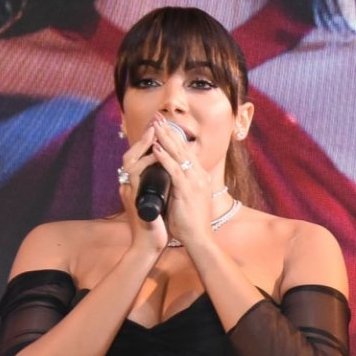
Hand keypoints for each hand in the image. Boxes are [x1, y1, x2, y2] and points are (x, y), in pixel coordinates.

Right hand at [118, 124, 168, 251]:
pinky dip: (145, 162)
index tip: (161, 129)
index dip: (148, 143)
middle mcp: (130, 185)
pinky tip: (155, 154)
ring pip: (130, 160)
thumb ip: (164, 185)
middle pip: (132, 154)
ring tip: (155, 132)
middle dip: (145, 137)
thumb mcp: (163, 200)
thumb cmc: (158, 225)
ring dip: (143, 145)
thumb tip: (175, 173)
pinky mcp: (132, 197)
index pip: (139, 157)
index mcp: (137, 185)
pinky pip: (135, 174)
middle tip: (157, 123)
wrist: (151, 244)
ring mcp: (129, 190)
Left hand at [147, 118, 214, 247]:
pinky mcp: (187, 189)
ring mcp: (194, 181)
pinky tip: (156, 148)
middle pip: (183, 147)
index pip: (186, 151)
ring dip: (166, 138)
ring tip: (155, 125)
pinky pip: (174, 169)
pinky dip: (165, 157)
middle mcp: (199, 175)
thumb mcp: (187, 198)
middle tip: (158, 117)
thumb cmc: (190, 222)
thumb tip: (169, 176)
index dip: (175, 136)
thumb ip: (180, 184)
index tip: (164, 125)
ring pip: (179, 154)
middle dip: (169, 131)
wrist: (199, 238)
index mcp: (200, 176)